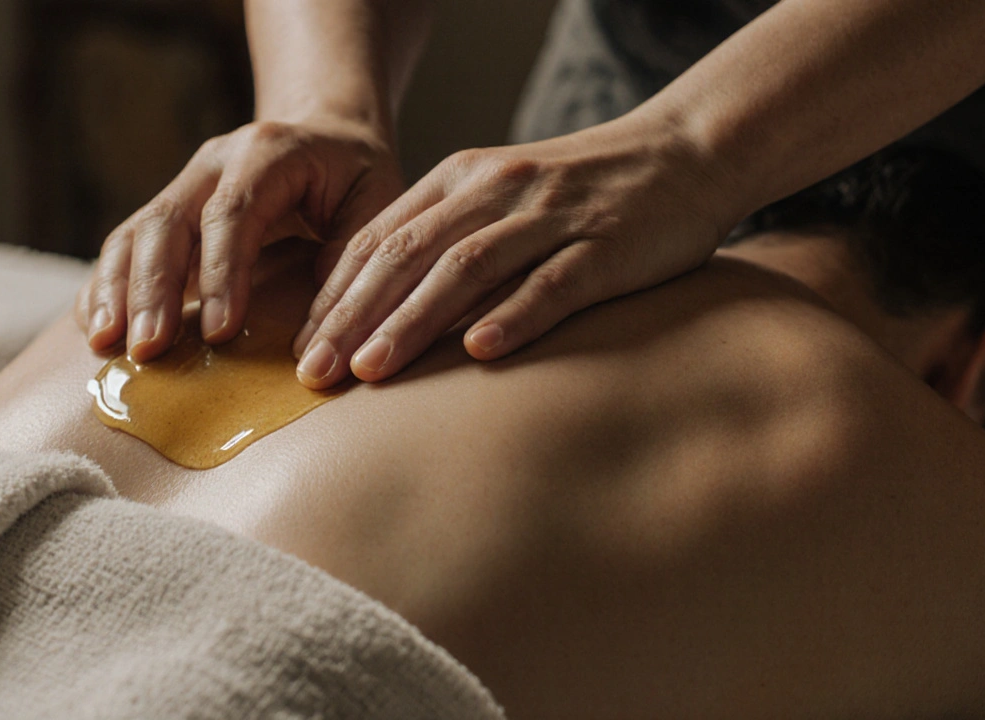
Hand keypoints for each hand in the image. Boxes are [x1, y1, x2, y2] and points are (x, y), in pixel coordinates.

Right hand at [75, 117, 404, 360]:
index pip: (234, 212)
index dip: (223, 273)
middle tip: (149, 349)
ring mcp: (182, 187)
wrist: (325, 136)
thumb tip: (320, 331)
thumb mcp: (376, 200)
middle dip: (153, 289)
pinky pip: (122, 249)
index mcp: (267, 152)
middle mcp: (212, 164)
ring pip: (134, 234)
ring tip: (106, 346)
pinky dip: (104, 289)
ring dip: (116, 292)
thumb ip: (353, 255)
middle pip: (167, 222)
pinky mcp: (166, 215)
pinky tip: (96, 333)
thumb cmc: (355, 177)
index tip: (221, 333)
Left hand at [291, 118, 733, 388]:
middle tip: (314, 375)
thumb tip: (384, 310)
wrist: (684, 153)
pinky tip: (480, 352)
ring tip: (371, 371)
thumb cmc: (583, 190)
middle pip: (408, 255)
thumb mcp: (502, 197)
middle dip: (353, 317)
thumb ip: (449, 238)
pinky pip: (552, 283)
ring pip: (466, 269)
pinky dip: (514, 315)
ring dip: (412, 322)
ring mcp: (552, 216)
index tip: (301, 348)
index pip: (379, 239)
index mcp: (462, 178)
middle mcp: (497, 191)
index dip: (335, 295)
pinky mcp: (605, 245)